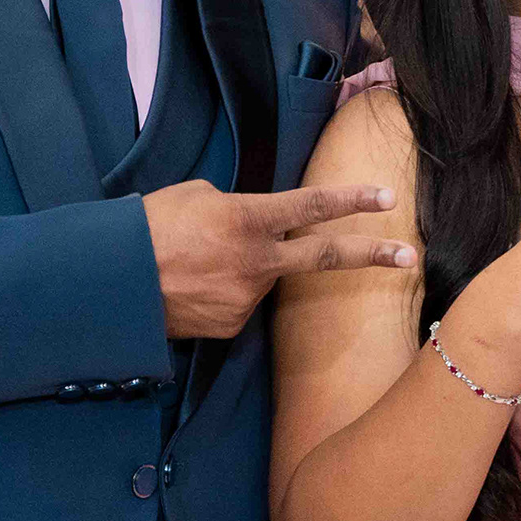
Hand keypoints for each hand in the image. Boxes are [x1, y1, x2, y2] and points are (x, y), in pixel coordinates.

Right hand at [145, 180, 416, 339]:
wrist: (111, 283)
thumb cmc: (148, 227)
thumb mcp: (195, 196)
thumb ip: (237, 204)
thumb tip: (254, 219)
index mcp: (249, 218)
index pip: (314, 206)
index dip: (353, 199)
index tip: (387, 196)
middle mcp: (258, 260)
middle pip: (327, 256)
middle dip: (374, 255)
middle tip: (410, 256)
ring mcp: (248, 297)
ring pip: (264, 277)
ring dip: (245, 269)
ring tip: (198, 263)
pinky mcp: (233, 325)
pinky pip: (240, 303)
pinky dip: (224, 292)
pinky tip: (194, 288)